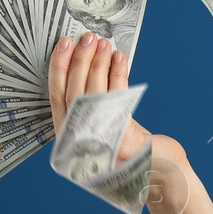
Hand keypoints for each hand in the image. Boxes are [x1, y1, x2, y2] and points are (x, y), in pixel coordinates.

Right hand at [47, 33, 188, 177]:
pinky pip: (117, 98)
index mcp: (67, 137)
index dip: (58, 67)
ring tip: (105, 44)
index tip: (64, 44)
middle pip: (74, 91)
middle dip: (80, 60)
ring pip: (94, 92)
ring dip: (100, 63)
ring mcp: (98, 141)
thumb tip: (90, 61)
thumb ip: (91, 104)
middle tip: (87, 38)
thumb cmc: (128, 149)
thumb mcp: (101, 128)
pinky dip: (118, 74)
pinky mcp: (121, 139)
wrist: (156, 175)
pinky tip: (120, 59)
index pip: (56, 96)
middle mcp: (78, 140)